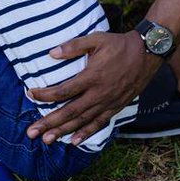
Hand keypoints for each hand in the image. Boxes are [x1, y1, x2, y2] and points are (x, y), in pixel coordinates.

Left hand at [25, 31, 159, 145]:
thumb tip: (52, 53)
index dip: (45, 95)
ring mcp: (108, 103)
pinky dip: (86, 133)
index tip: (31, 94)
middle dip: (49, 123)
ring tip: (47, 141)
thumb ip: (73, 46)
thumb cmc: (120, 45)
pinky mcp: (116, 107)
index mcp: (92, 77)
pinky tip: (74, 141)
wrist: (148, 53)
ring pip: (82, 121)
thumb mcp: (96, 39)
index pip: (63, 91)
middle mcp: (99, 94)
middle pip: (69, 112)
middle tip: (32, 132)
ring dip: (64, 131)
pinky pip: (99, 123)